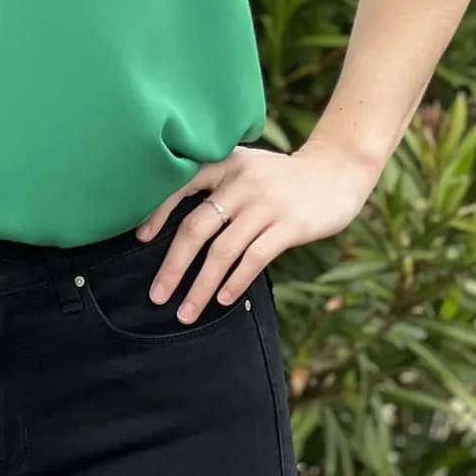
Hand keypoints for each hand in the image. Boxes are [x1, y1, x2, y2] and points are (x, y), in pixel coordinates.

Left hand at [135, 139, 379, 320]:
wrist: (336, 171)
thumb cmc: (283, 176)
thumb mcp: (247, 167)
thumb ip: (218, 185)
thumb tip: (179, 225)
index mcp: (225, 163)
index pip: (180, 185)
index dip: (158, 213)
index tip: (140, 239)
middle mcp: (241, 181)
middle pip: (196, 227)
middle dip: (173, 266)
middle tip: (157, 295)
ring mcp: (265, 204)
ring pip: (223, 251)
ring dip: (201, 286)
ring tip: (186, 312)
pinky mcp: (289, 226)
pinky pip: (254, 259)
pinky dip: (235, 282)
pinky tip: (222, 300)